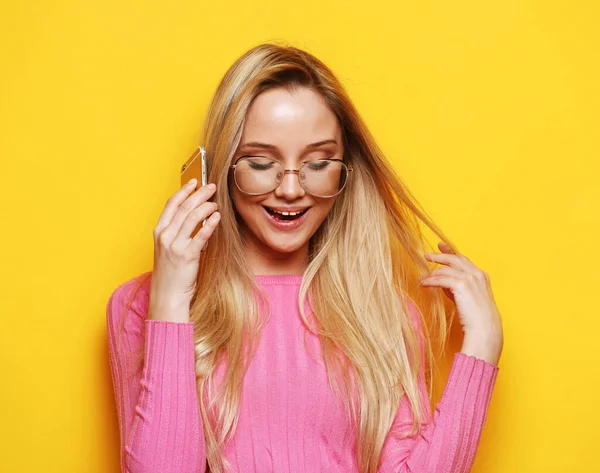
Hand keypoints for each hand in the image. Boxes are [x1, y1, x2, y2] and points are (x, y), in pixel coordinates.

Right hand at [149, 179, 219, 322]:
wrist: (167, 296)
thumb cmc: (170, 273)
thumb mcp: (168, 249)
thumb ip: (177, 232)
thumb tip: (195, 215)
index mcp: (159, 232)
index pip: (171, 204)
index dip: (184, 191)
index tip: (195, 181)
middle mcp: (165, 236)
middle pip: (184, 207)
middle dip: (199, 194)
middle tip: (212, 187)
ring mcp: (175, 246)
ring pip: (192, 217)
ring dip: (206, 206)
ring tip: (216, 202)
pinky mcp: (187, 256)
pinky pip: (201, 235)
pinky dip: (210, 223)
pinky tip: (217, 217)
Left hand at [419, 241, 503, 364]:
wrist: (484, 328)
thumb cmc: (476, 316)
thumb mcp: (467, 297)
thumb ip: (456, 287)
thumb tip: (441, 281)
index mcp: (480, 275)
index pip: (463, 258)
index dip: (450, 251)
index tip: (440, 245)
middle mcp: (476, 274)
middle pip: (454, 259)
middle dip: (439, 256)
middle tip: (427, 255)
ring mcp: (469, 278)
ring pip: (445, 270)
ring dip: (431, 274)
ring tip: (422, 278)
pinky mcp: (461, 285)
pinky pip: (441, 279)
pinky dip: (430, 281)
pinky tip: (423, 284)